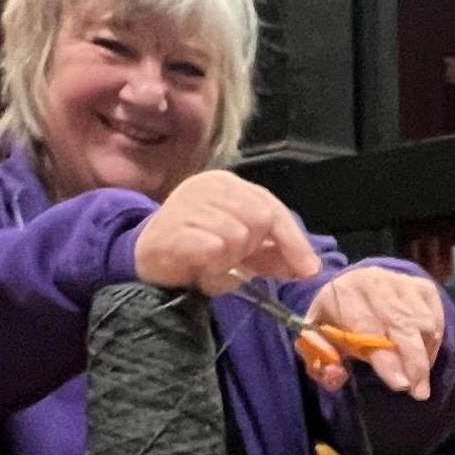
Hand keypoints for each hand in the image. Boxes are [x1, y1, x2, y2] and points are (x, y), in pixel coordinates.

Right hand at [133, 170, 321, 295]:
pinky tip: (200, 266)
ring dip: (230, 260)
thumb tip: (307, 267)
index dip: (294, 241)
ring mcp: (187, 204)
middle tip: (236, 260)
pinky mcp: (171, 228)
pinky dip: (213, 265)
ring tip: (213, 262)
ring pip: (236, 236)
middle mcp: (207, 186)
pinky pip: (212, 248)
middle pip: (259, 219)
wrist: (146, 259)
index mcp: (227, 184)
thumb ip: (274, 253)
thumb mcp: (242, 250)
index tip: (308, 271)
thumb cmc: (197, 249)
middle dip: (254, 249)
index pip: (272, 207)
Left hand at [303, 266, 444, 396]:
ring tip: (418, 375)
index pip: (368, 328)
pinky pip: (437, 318)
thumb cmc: (335, 319)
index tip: (401, 384)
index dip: (387, 359)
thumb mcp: (316, 339)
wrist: (352, 284)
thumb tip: (338, 375)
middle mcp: (375, 283)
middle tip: (419, 392)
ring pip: (424, 324)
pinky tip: (423, 353)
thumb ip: (320, 363)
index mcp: (344, 294)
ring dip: (425, 355)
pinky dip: (434, 341)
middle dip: (415, 363)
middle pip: (403, 325)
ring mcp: (402, 283)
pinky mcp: (422, 287)